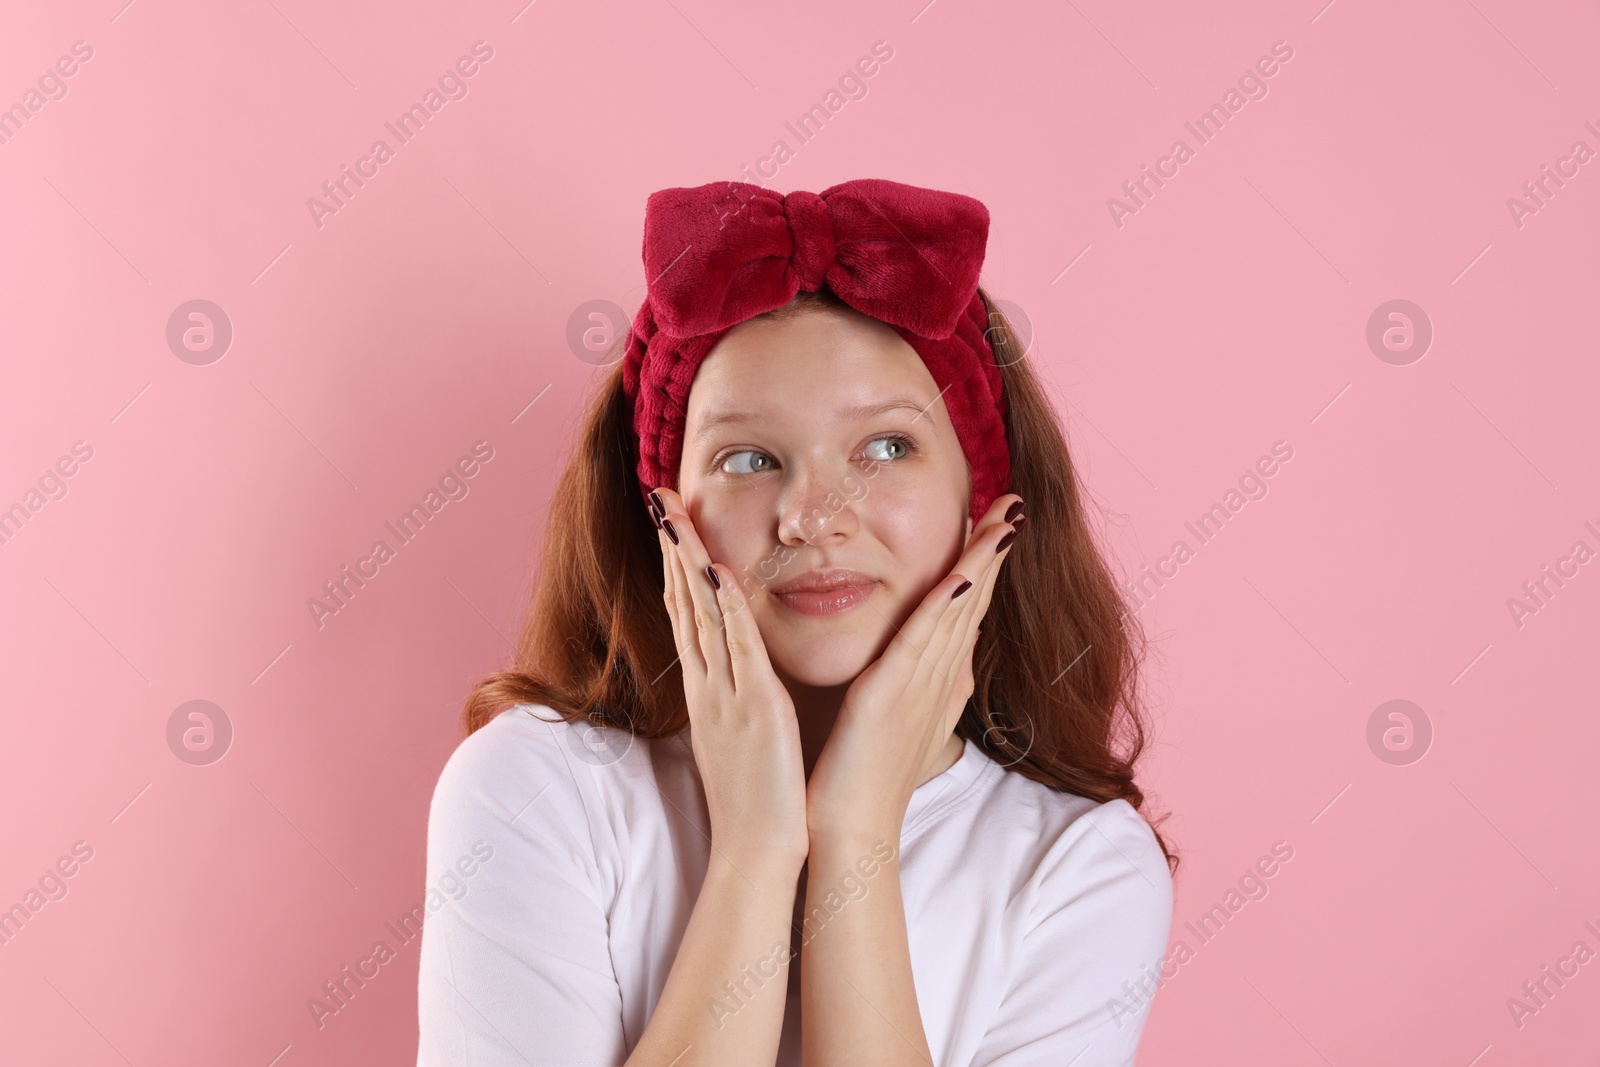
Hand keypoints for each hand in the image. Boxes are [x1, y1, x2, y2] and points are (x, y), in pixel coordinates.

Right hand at [650, 487, 810, 875]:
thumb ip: (738, 700)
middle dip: (671, 547)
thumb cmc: (756, 800)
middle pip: (683, 603)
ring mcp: (727, 695)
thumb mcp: (741, 738)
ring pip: (702, 616)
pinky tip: (718, 572)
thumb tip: (739, 674)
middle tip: (659, 494)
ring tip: (676, 513)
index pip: (687, 614)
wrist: (759, 852)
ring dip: (689, 562)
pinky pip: (737, 650)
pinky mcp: (756, 710)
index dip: (676, 564)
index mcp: (709, 691)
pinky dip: (725, 609)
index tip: (670, 520)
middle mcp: (709, 686)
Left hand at [804, 493, 1025, 844]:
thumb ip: (931, 686)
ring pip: (957, 611)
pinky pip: (922, 641)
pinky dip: (943, 607)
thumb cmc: (868, 779)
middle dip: (993, 552)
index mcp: (938, 681)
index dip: (984, 566)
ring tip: (1002, 520)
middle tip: (1014, 506)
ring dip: (980, 564)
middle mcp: (939, 679)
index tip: (999, 524)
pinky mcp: (892, 694)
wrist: (854, 829)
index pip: (967, 611)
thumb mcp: (907, 723)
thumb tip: (958, 656)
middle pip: (973, 602)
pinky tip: (960, 576)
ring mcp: (921, 686)